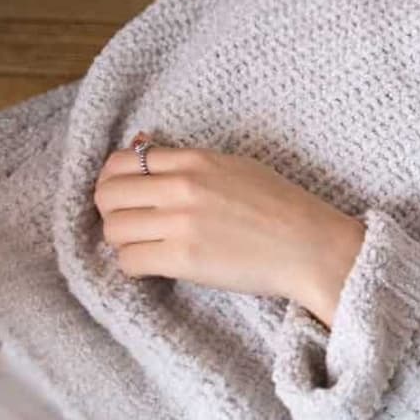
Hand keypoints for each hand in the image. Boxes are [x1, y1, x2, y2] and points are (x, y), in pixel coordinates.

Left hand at [94, 136, 366, 327]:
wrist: (311, 245)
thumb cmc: (281, 207)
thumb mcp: (236, 167)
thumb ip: (189, 163)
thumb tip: (144, 153)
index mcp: (196, 160)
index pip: (123, 162)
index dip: (114, 181)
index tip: (124, 196)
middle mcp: (183, 187)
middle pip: (107, 195)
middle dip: (112, 212)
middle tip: (131, 224)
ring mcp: (181, 222)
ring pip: (113, 230)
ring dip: (124, 241)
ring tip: (148, 246)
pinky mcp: (183, 258)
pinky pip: (129, 262)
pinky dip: (136, 266)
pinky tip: (157, 265)